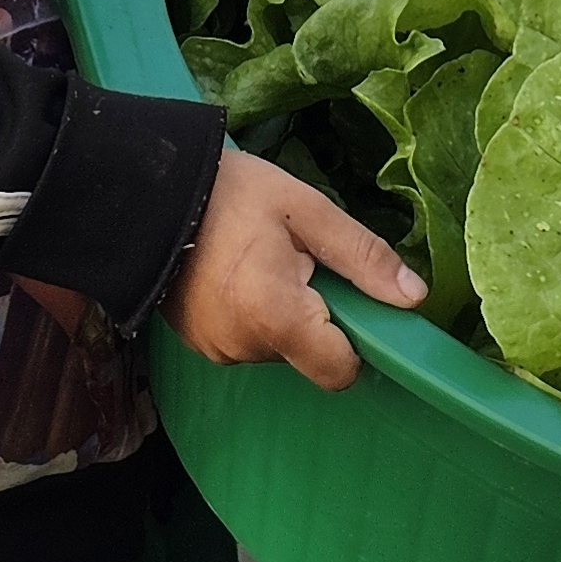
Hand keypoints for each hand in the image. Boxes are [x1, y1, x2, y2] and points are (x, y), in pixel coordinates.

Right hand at [165, 149, 422, 390]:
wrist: (146, 191)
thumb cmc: (231, 193)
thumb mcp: (306, 210)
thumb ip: (362, 256)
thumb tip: (413, 296)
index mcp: (276, 315)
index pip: (339, 369)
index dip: (356, 339)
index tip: (347, 295)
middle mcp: (244, 346)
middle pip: (309, 355)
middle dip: (315, 315)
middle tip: (295, 259)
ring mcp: (216, 350)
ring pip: (278, 349)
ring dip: (282, 315)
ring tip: (259, 260)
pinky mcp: (198, 345)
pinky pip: (246, 342)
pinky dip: (252, 316)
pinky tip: (236, 274)